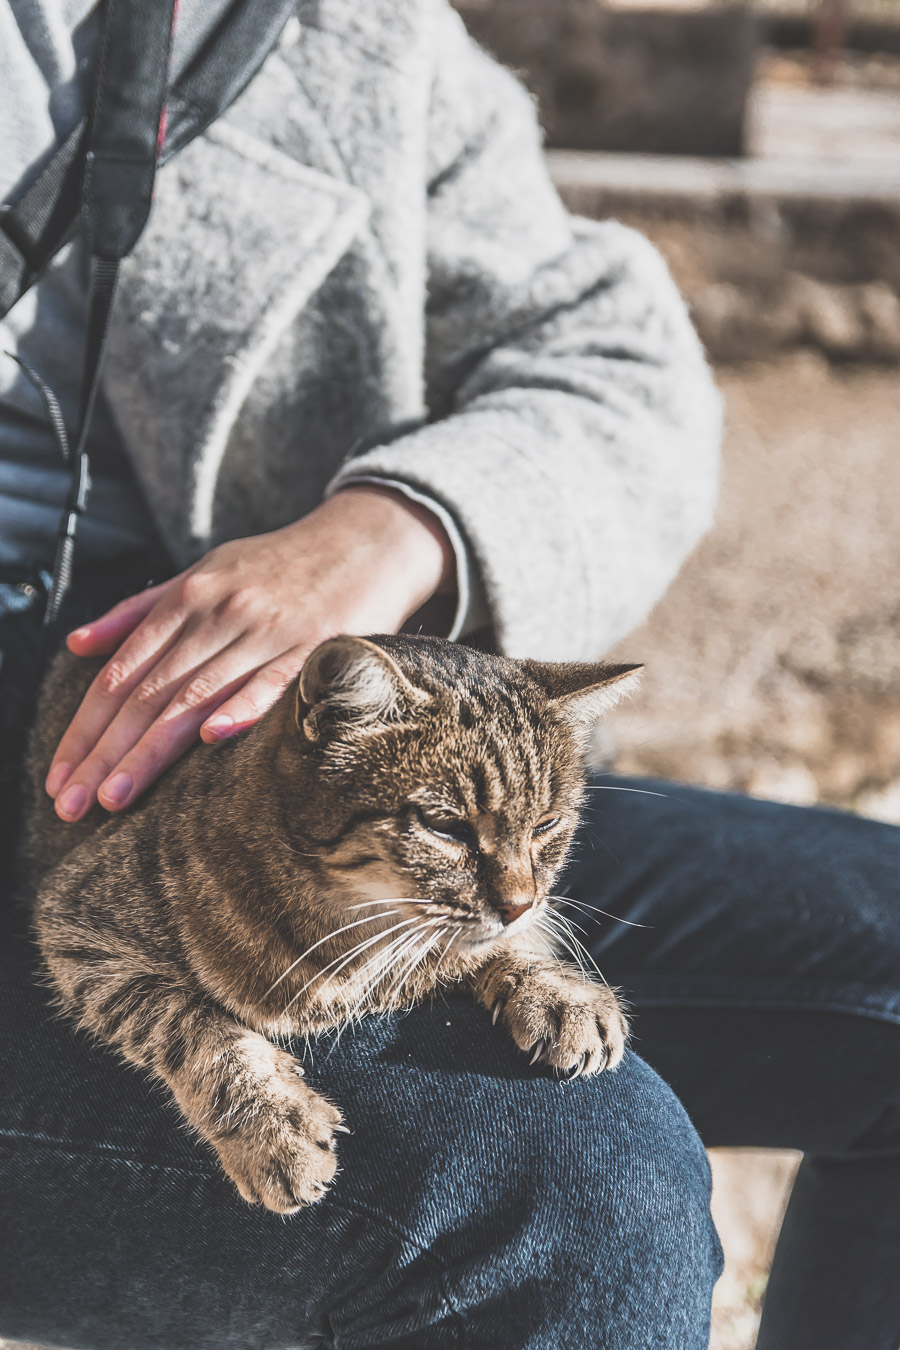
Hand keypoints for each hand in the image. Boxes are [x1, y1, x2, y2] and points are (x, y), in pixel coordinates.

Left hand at [45, 486, 454, 820]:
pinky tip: (210, 738)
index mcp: (187, 597)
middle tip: (73, 804)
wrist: (365, 539)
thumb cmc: (279, 564)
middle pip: (148, 692)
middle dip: (104, 752)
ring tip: (117, 796)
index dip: (85, 727)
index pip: (120, 673)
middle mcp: (218, 613)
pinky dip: (241, 707)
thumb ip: (140, 610)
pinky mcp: (314, 645)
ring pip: (196, 696)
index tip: (59, 775)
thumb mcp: (204, 571)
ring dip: (152, 750)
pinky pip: (273, 682)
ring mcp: (266, 630)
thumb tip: (78, 645)